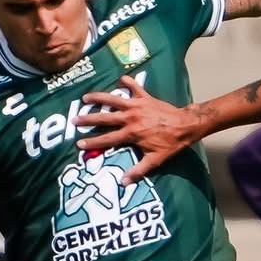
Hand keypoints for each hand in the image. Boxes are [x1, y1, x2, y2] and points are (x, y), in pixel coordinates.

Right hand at [75, 76, 204, 182]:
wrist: (185, 125)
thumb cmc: (170, 144)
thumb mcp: (155, 160)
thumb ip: (138, 170)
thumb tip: (123, 182)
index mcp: (131, 134)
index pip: (107, 139)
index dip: (92, 142)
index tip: (79, 144)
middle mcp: (130, 118)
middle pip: (104, 118)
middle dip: (88, 119)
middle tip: (75, 120)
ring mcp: (137, 105)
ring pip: (113, 99)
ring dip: (98, 97)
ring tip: (85, 97)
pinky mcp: (145, 97)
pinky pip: (134, 86)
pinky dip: (127, 82)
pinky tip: (120, 78)